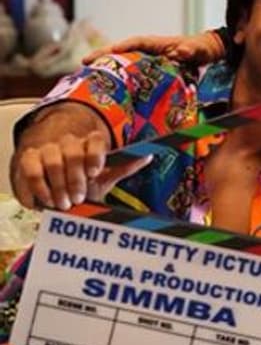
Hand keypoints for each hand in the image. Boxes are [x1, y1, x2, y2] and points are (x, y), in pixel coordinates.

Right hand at [14, 128, 150, 209]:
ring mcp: (47, 149)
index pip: (95, 141)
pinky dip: (40, 188)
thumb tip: (148, 155)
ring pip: (52, 162)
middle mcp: (69, 142)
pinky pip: (32, 172)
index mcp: (90, 142)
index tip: (94, 173)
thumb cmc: (83, 179)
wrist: (53, 179)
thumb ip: (125, 166)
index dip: (95, 156)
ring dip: (59, 187)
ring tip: (63, 203)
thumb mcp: (105, 176)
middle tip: (78, 198)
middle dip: (75, 179)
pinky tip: (46, 201)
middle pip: (72, 153)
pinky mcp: (28, 159)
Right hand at [81, 30, 224, 65]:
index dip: (120, 47)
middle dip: (104, 55)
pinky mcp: (148, 69)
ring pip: (123, 62)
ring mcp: (146, 59)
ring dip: (107, 67)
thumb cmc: (201, 48)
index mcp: (156, 43)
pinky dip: (119, 77)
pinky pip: (130, 72)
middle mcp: (147, 50)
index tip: (107, 52)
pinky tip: (108, 87)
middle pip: (122, 51)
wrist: (205, 53)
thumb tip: (182, 51)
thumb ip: (191, 50)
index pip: (135, 42)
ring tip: (87, 75)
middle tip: (84, 63)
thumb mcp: (198, 49)